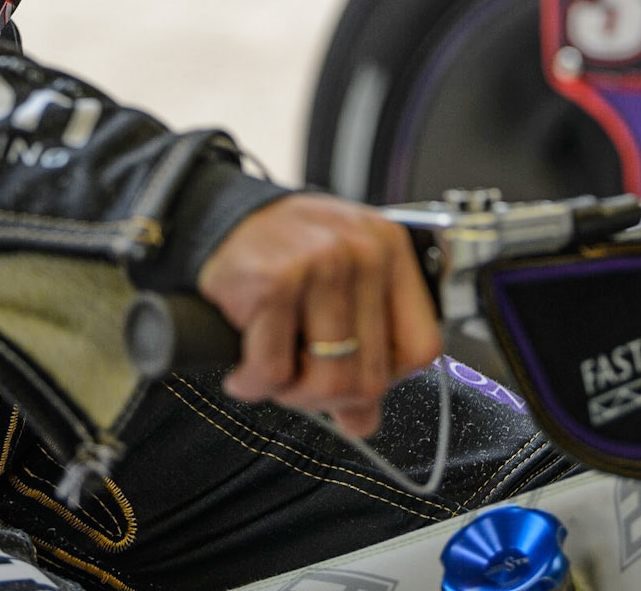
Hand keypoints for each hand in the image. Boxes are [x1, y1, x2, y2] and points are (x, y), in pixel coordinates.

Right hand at [197, 192, 440, 436]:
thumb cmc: (285, 253)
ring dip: (289, 393)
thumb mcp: (341, 285)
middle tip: (296, 379)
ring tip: (271, 371)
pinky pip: (273, 372)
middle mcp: (363, 251)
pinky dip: (252, 384)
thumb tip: (362, 422)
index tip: (352, 379)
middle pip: (370, 377)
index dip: (385, 380)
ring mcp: (321, 263)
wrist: (220, 218)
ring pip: (326, 382)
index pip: (419, 350)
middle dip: (327, 396)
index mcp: (391, 250)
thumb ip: (364, 347)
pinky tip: (243, 371)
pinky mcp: (274, 280)